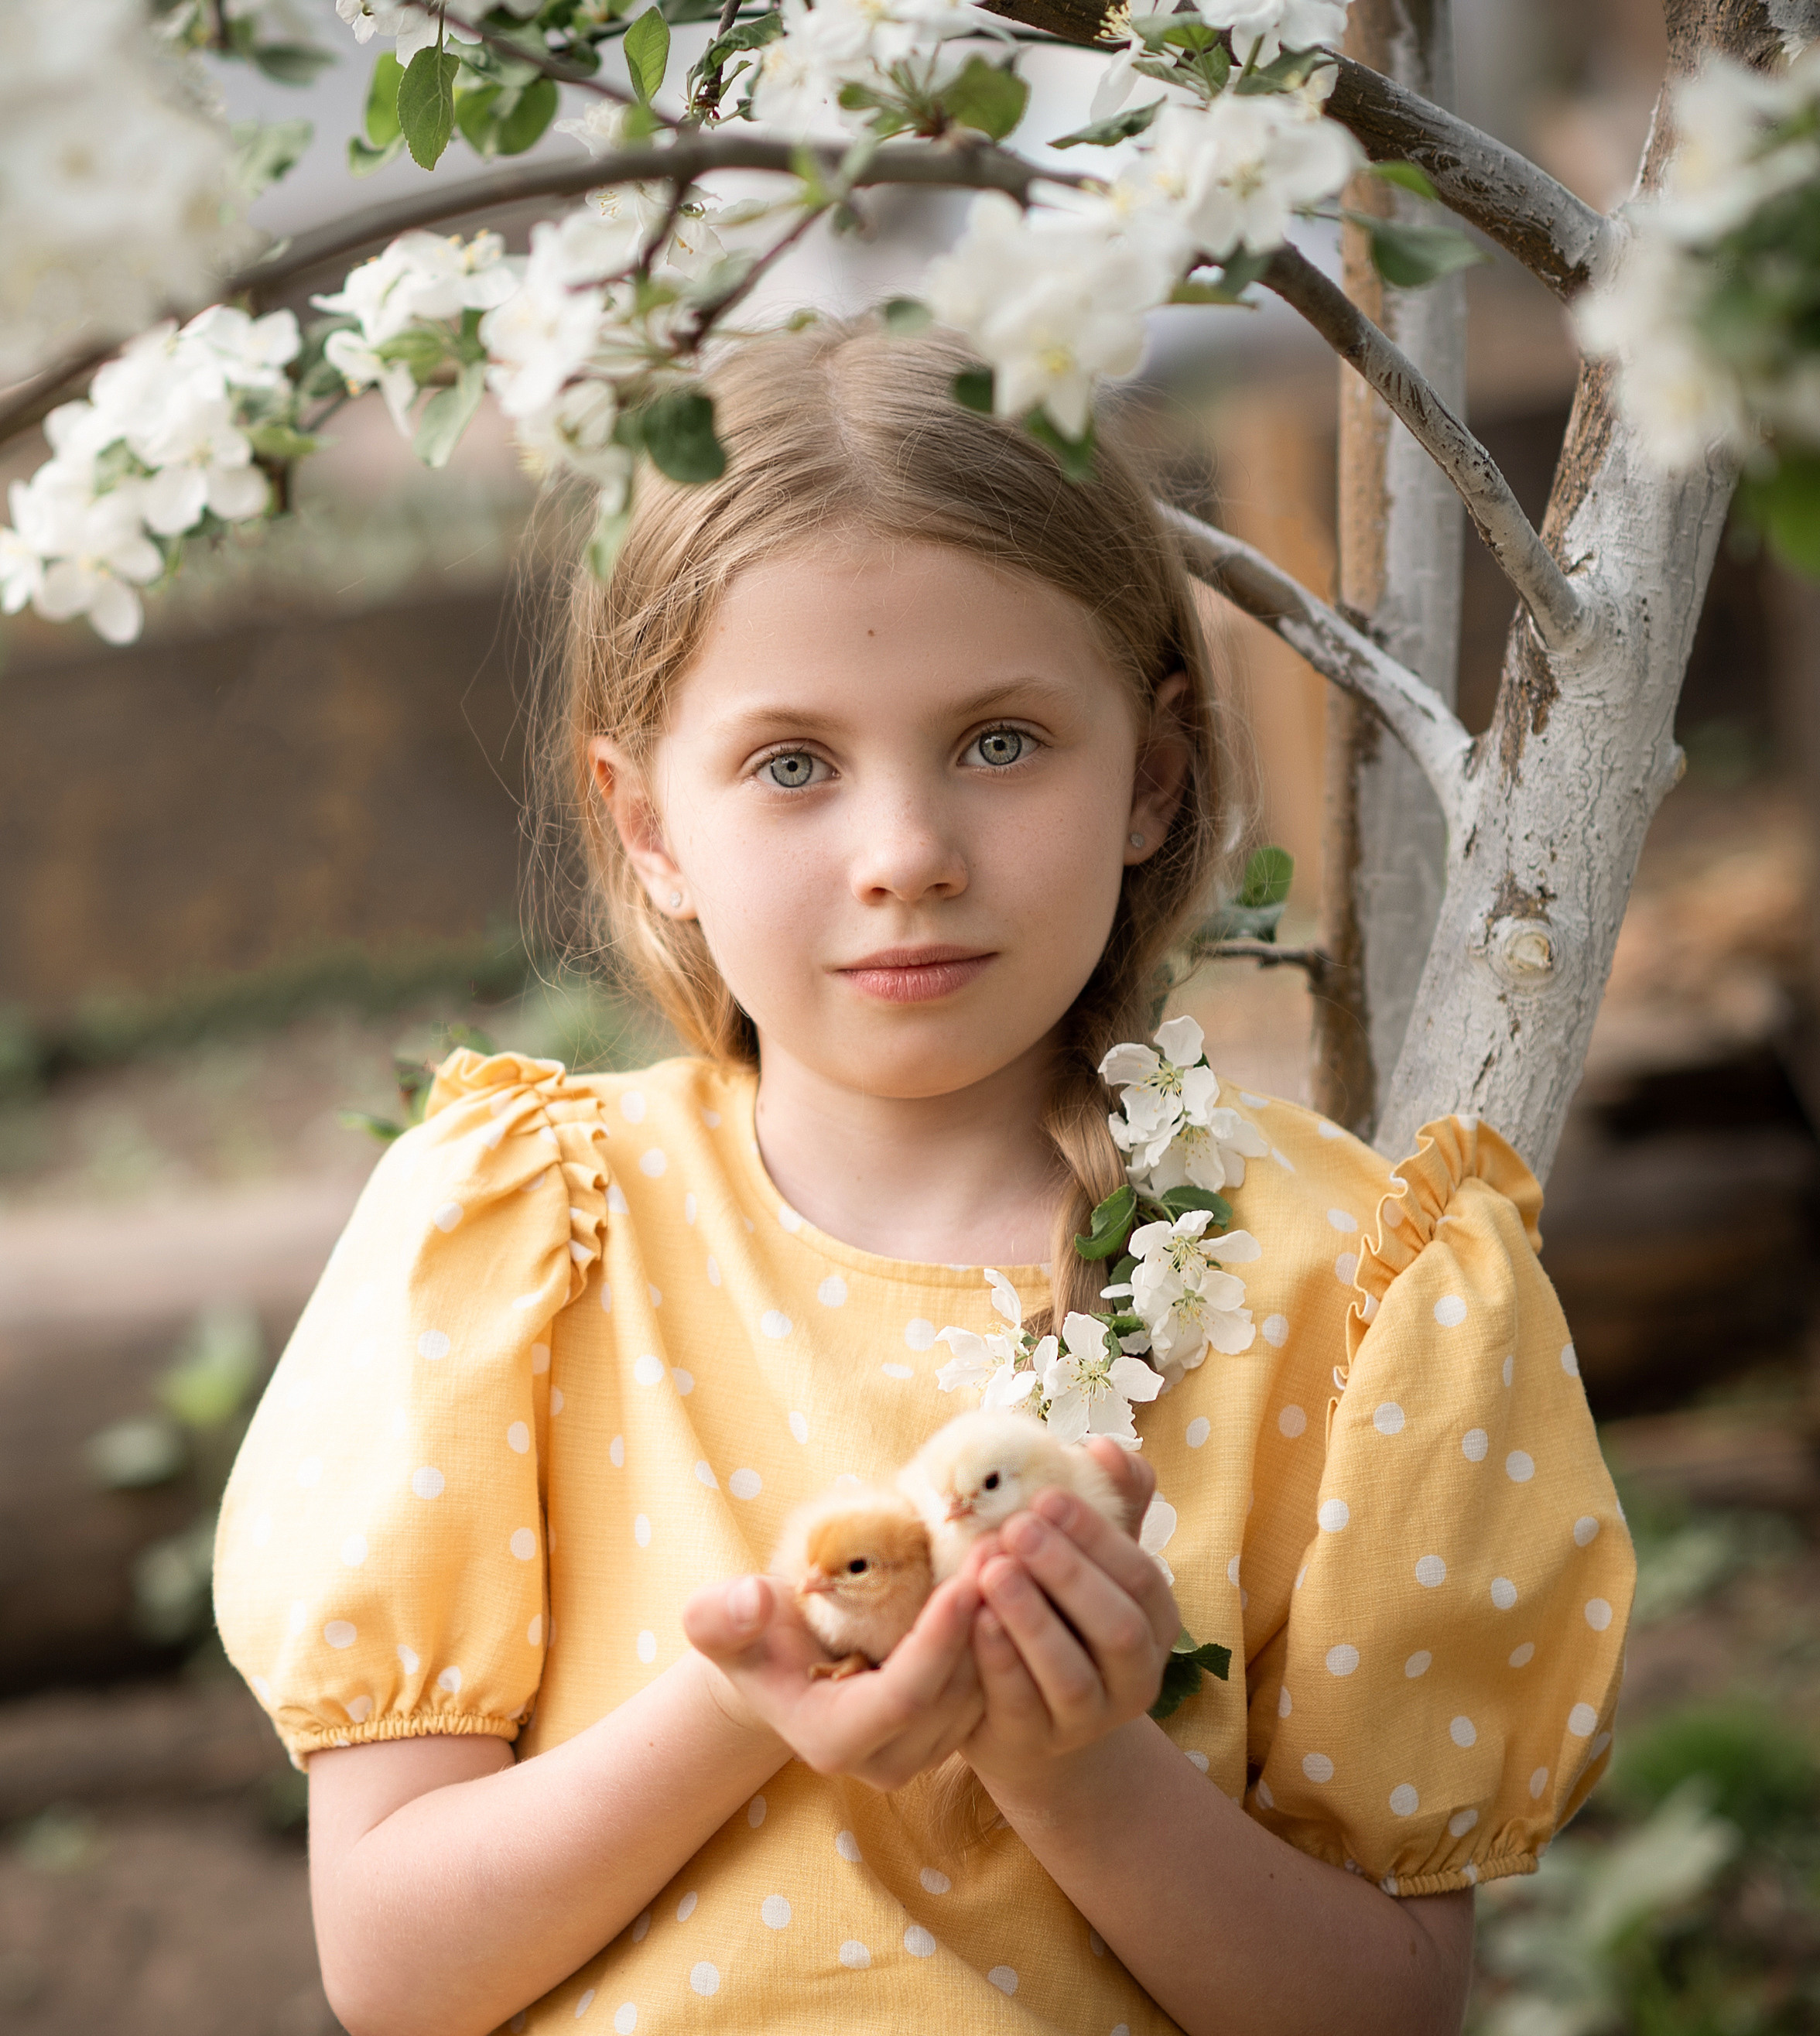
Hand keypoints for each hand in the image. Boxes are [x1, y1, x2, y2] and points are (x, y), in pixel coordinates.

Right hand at [683, 1569, 984, 1791]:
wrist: (777, 1660)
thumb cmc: (749, 1635)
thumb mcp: (716, 1621)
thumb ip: (721, 1615)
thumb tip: (755, 1600)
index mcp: (830, 1740)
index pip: (903, 1698)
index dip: (937, 1642)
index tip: (965, 1582)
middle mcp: (884, 1762)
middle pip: (954, 1697)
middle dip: (983, 1623)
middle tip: (1006, 1550)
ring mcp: (923, 1753)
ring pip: (983, 1695)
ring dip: (1003, 1626)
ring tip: (1014, 1554)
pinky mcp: (949, 1731)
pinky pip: (993, 1690)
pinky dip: (1005, 1637)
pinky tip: (1011, 1579)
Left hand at [958, 1436, 1178, 1790]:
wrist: (1021, 1708)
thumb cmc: (1057, 1610)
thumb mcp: (1085, 1558)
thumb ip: (1106, 1501)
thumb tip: (1104, 1446)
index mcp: (1154, 1621)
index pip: (1140, 1575)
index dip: (1097, 1535)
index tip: (1046, 1494)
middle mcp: (1135, 1675)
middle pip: (1116, 1627)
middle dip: (1067, 1573)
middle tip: (1017, 1526)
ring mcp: (1087, 1719)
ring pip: (1071, 1674)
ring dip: (1032, 1618)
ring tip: (992, 1568)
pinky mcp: (1034, 1741)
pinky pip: (1020, 1704)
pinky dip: (999, 1660)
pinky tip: (974, 1618)